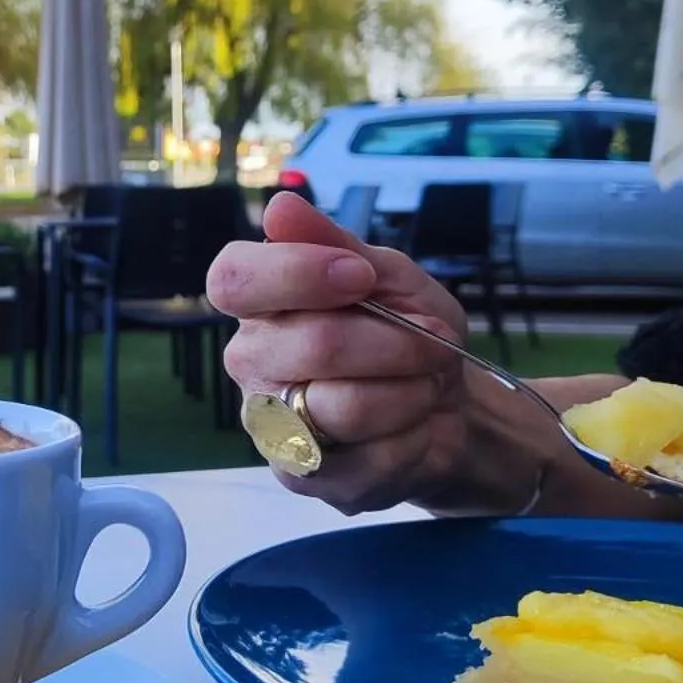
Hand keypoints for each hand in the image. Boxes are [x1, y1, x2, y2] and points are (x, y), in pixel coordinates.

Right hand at [206, 194, 525, 514]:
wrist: (449, 407)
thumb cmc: (407, 330)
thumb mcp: (388, 275)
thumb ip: (335, 242)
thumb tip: (280, 206)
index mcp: (260, 303)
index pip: (233, 279)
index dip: (299, 274)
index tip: (360, 276)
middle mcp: (250, 361)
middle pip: (310, 345)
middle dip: (395, 342)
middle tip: (435, 341)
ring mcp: (271, 423)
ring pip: (342, 407)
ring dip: (410, 391)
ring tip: (425, 384)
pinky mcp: (302, 476)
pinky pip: (365, 458)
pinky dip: (411, 438)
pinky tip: (412, 427)